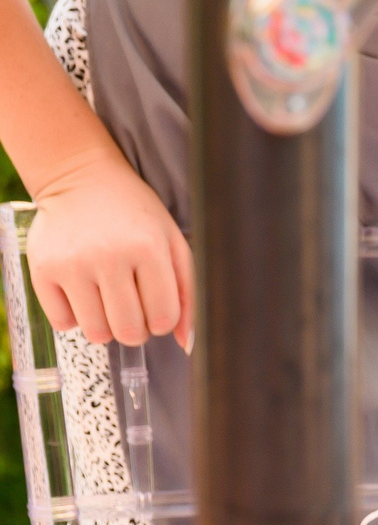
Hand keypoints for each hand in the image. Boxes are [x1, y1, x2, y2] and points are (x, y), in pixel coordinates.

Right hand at [26, 152, 191, 349]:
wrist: (82, 180)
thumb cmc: (136, 216)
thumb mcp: (173, 242)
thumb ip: (188, 292)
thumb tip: (187, 344)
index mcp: (148, 248)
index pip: (163, 317)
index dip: (162, 321)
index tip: (156, 307)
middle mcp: (109, 256)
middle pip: (129, 331)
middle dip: (136, 329)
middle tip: (132, 308)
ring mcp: (72, 264)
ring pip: (96, 333)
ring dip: (106, 327)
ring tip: (108, 300)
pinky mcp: (43, 270)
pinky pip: (63, 323)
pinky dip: (75, 318)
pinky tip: (82, 293)